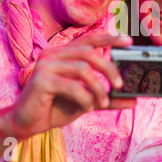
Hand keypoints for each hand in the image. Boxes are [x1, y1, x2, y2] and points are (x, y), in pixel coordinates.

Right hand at [10, 33, 134, 138]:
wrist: (28, 124)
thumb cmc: (56, 108)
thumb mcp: (87, 101)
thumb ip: (108, 98)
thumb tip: (133, 100)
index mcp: (64, 54)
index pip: (89, 39)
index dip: (109, 38)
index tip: (129, 41)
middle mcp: (53, 53)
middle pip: (89, 52)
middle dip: (108, 68)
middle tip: (120, 85)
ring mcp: (45, 65)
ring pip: (82, 68)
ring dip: (98, 87)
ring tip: (103, 103)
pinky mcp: (41, 79)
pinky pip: (71, 86)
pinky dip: (84, 97)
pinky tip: (87, 107)